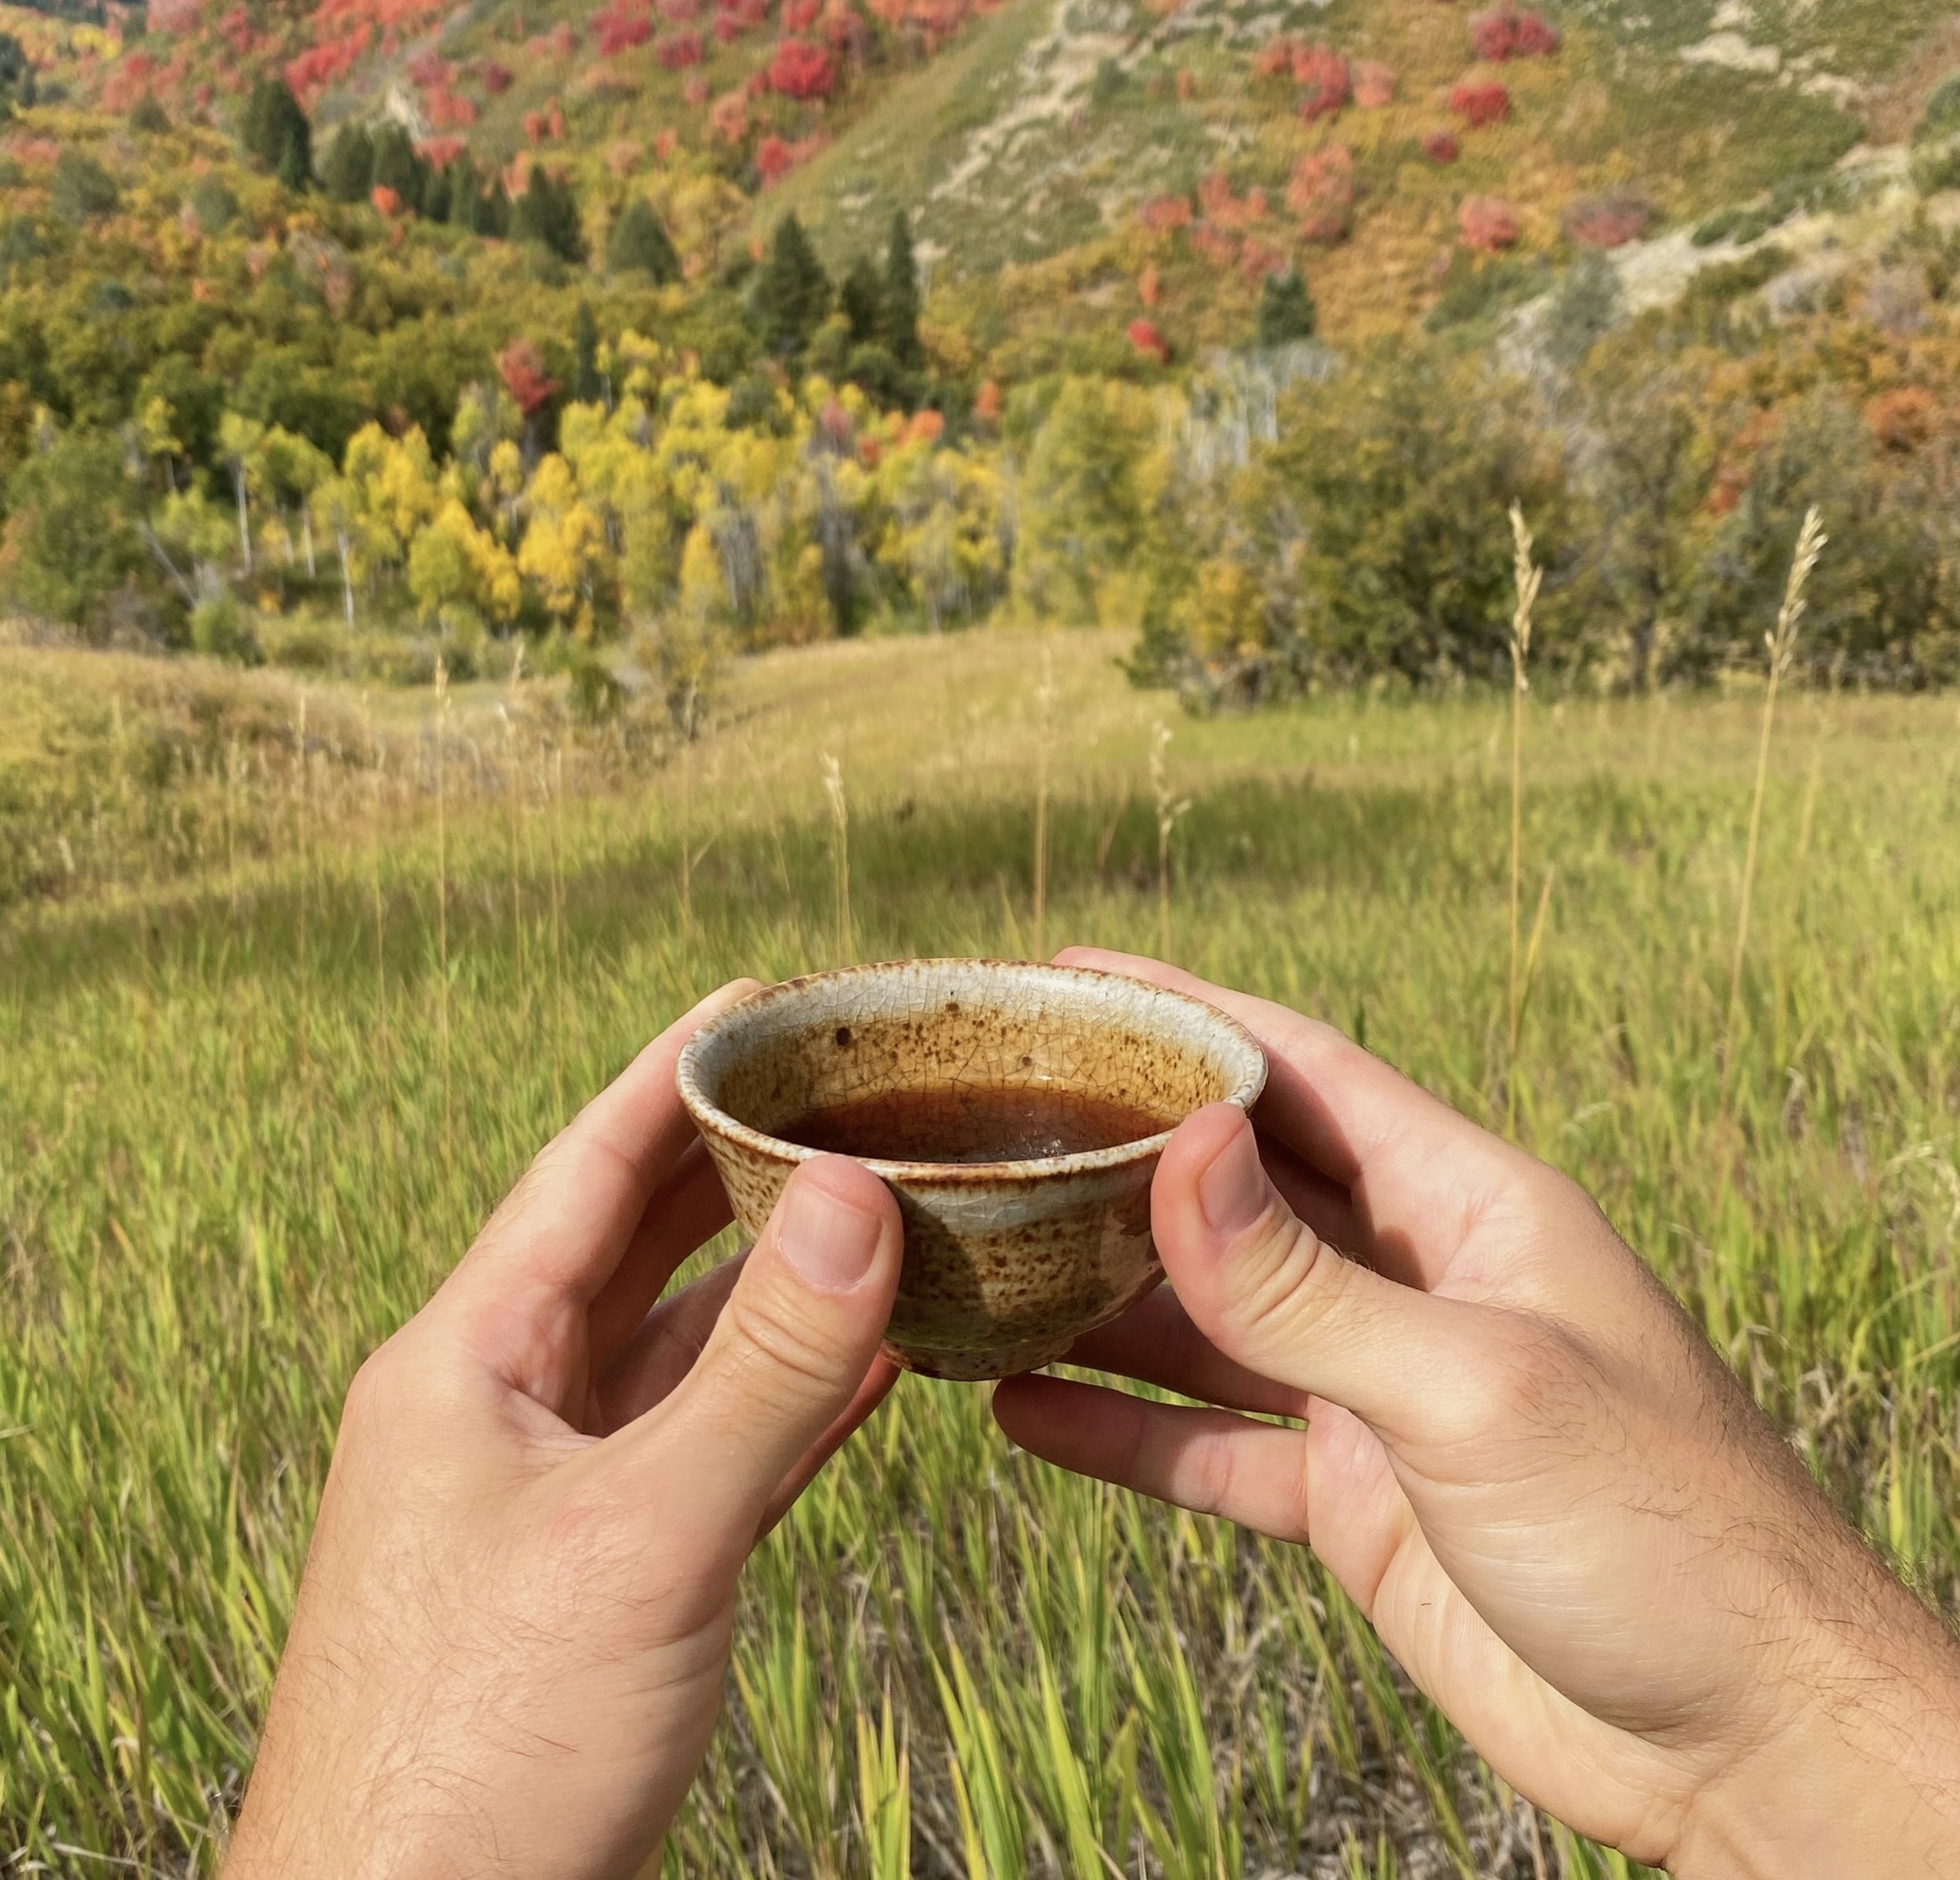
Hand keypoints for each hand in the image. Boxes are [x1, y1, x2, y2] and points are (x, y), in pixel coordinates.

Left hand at [225, 980, 902, 1879]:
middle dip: (744, 1162)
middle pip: (640, 1243)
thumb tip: (860, 1196)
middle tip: (853, 1084)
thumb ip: (757, 1369)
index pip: (586, 1168)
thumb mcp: (638, 1538)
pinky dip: (788, 1398)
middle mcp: (502, 1405)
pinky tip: (873, 1359)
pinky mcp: (600, 1579)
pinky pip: (709, 1449)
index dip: (675, 1073)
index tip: (766, 1000)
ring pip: (683, 1348)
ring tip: (888, 1200)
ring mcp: (551, 1495)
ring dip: (781, 1281)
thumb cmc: (480, 1748)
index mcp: (466, 1358)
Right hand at [996, 951, 1959, 1877]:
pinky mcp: (1353, 1503)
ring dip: (1099, 1298)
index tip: (1069, 978)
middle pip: (1238, 1190)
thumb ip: (1311, 1284)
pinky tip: (1020, 1414)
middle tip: (982, 1122)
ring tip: (973, 1266)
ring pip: (1208, 1320)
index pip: (1304, 1073)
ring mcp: (1377, 1393)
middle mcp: (1412, 1279)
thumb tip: (1180, 1144)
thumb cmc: (1656, 1528)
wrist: (1741, 1736)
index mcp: (1467, 1205)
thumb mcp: (1474, 1388)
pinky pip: (1211, 1450)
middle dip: (1119, 1153)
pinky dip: (1123, 1433)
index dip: (1189, 1016)